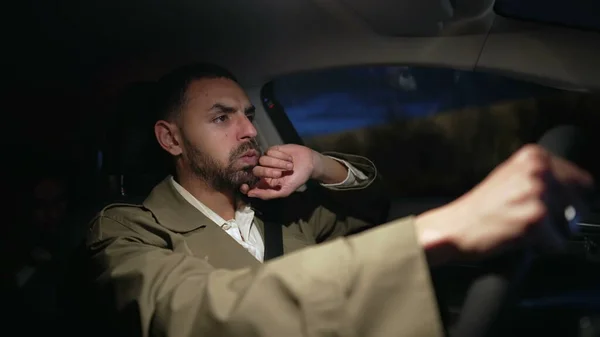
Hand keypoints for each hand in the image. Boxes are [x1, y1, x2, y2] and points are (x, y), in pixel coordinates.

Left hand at [240, 144, 319, 199]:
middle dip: (268, 171)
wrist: (309, 163)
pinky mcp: (272, 150)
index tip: (245, 186)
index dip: (245, 186)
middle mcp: (263, 171)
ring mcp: (267, 160)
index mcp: (264, 183)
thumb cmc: (297, 178)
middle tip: (280, 174)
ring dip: (278, 163)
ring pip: (263, 159)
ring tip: (289, 165)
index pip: (249, 184)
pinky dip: (281, 155)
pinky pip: (270, 151)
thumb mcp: (285, 191)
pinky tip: (288, 157)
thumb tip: (250, 194)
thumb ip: (268, 194)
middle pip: (256, 170)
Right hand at [416, 144, 593, 265]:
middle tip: (530, 220)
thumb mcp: (511, 177)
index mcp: (534, 156)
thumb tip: (581, 188)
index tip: (554, 207)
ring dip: (551, 232)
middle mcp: (538, 171)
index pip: (581, 180)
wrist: (455, 226)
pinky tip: (519, 238)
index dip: (570, 199)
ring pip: (570, 224)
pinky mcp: (536, 220)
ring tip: (521, 227)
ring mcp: (537, 194)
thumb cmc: (480, 208)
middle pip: (579, 204)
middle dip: (562, 218)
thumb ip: (542, 176)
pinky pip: (558, 243)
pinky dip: (542, 248)